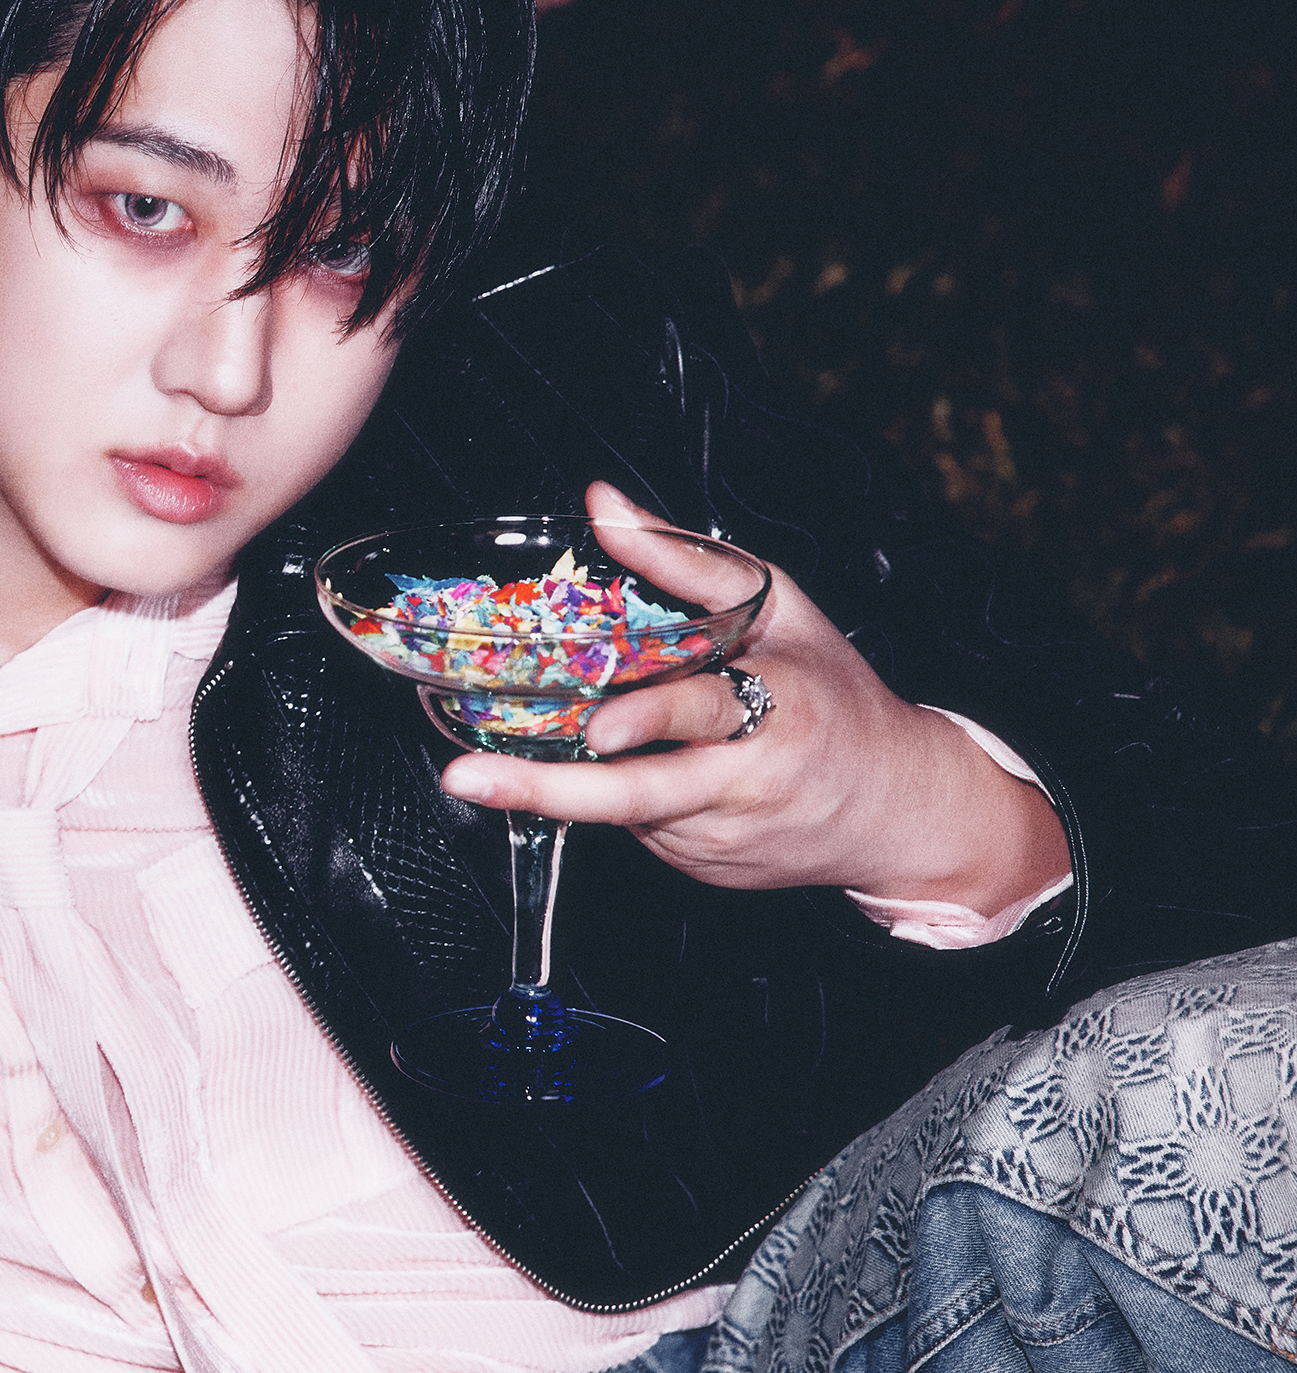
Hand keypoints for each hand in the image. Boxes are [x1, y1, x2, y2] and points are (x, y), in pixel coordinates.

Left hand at [438, 482, 1071, 911]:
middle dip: (547, 790)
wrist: (903, 810)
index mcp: (780, 706)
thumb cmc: (837, 695)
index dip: (650, 717)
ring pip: (624, 808)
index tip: (599, 727)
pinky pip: (639, 829)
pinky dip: (621, 801)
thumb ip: (684, 560)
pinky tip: (642, 779)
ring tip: (519, 764)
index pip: (705, 708)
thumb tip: (603, 505)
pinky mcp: (704, 868)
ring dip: (572, 782)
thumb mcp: (781, 609)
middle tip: (468, 778)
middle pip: (640, 793)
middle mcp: (747, 779)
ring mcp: (721, 834)